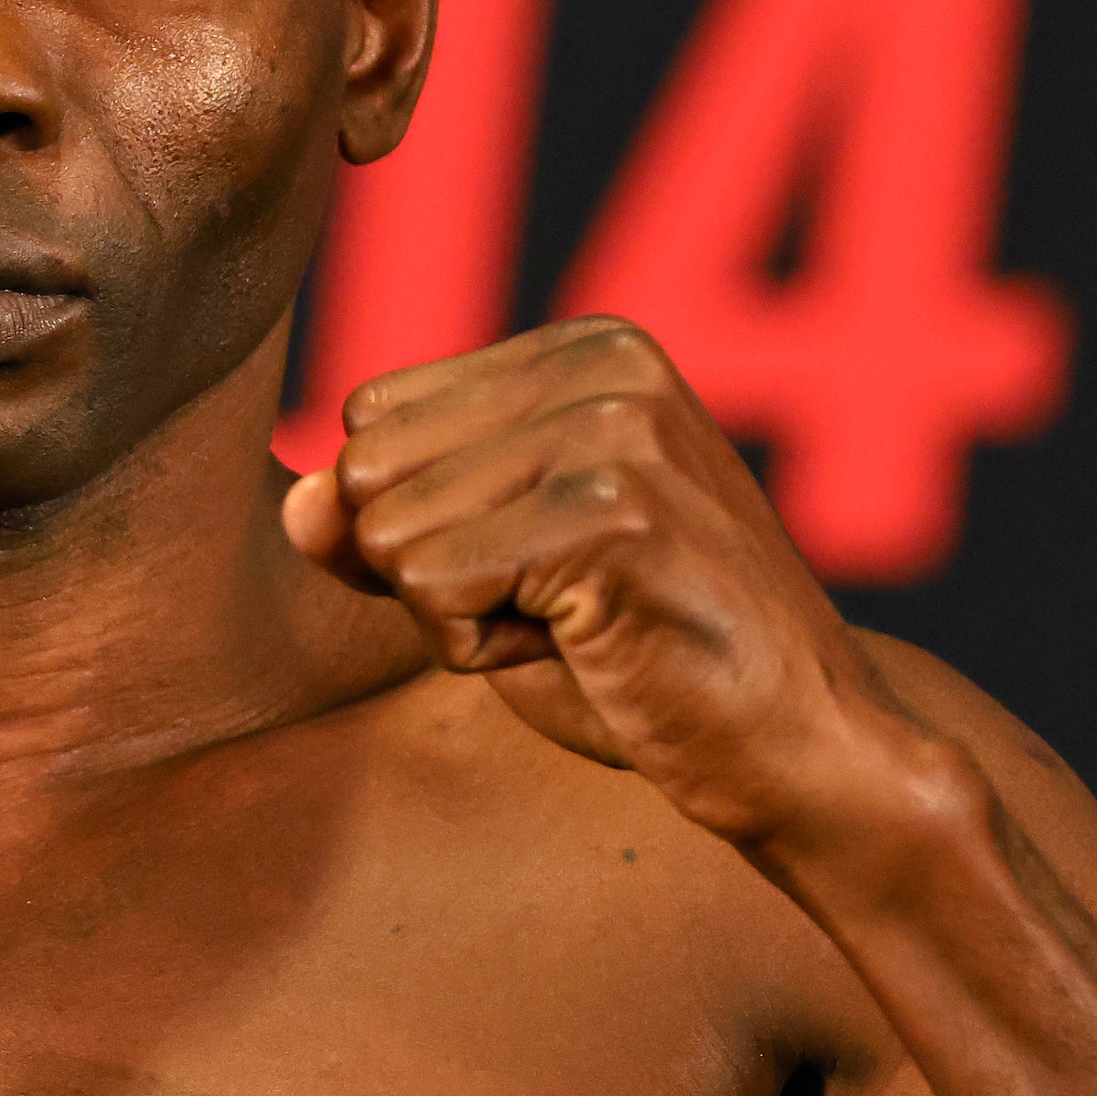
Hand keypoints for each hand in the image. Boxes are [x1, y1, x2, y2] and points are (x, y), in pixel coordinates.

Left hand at [280, 318, 955, 852]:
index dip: (430, 526)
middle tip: (564, 607)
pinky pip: (430, 591)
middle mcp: (601, 363)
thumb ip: (386, 527)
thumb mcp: (493, 576)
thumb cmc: (645, 663)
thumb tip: (296, 499)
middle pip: (368, 470)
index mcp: (585, 348)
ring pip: (388, 534)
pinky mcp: (609, 514)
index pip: (373, 421)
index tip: (547, 566)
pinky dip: (484, 652)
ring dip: (460, 618)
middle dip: (433, 571)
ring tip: (584, 627)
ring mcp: (611, 431)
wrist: (800, 747)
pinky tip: (590, 651)